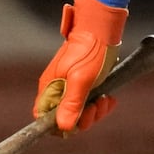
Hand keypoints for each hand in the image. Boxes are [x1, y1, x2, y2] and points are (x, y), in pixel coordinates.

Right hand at [35, 0, 127, 132]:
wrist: (102, 27)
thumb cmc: (90, 49)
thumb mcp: (81, 80)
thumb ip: (71, 104)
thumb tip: (64, 127)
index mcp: (50, 88)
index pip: (44, 118)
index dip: (60, 126)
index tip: (78, 122)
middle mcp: (57, 88)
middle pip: (65, 117)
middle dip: (84, 117)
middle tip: (97, 105)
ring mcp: (70, 85)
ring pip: (80, 111)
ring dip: (96, 110)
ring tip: (106, 99)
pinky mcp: (84, 82)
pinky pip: (89, 101)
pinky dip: (100, 103)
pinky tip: (110, 98)